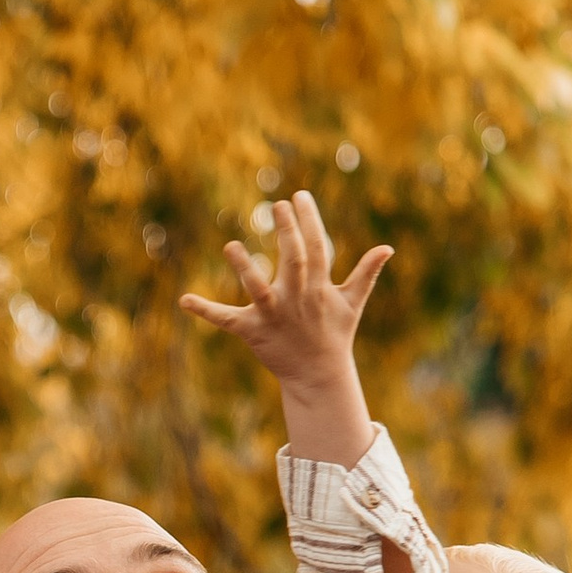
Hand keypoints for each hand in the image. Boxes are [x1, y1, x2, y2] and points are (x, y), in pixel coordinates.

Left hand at [180, 189, 388, 465]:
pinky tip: (184, 299)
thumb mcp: (352, 302)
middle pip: (292, 261)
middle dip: (286, 233)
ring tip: (230, 245)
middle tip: (277, 205)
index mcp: (319, 287)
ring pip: (258, 289)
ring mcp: (274, 316)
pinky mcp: (253, 332)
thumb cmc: (334, 334)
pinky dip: (205, 310)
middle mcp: (297, 299)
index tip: (300, 197)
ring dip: (244, 268)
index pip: (316, 248)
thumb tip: (388, 248)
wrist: (319, 376)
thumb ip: (366, 273)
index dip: (309, 222)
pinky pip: (226, 320)